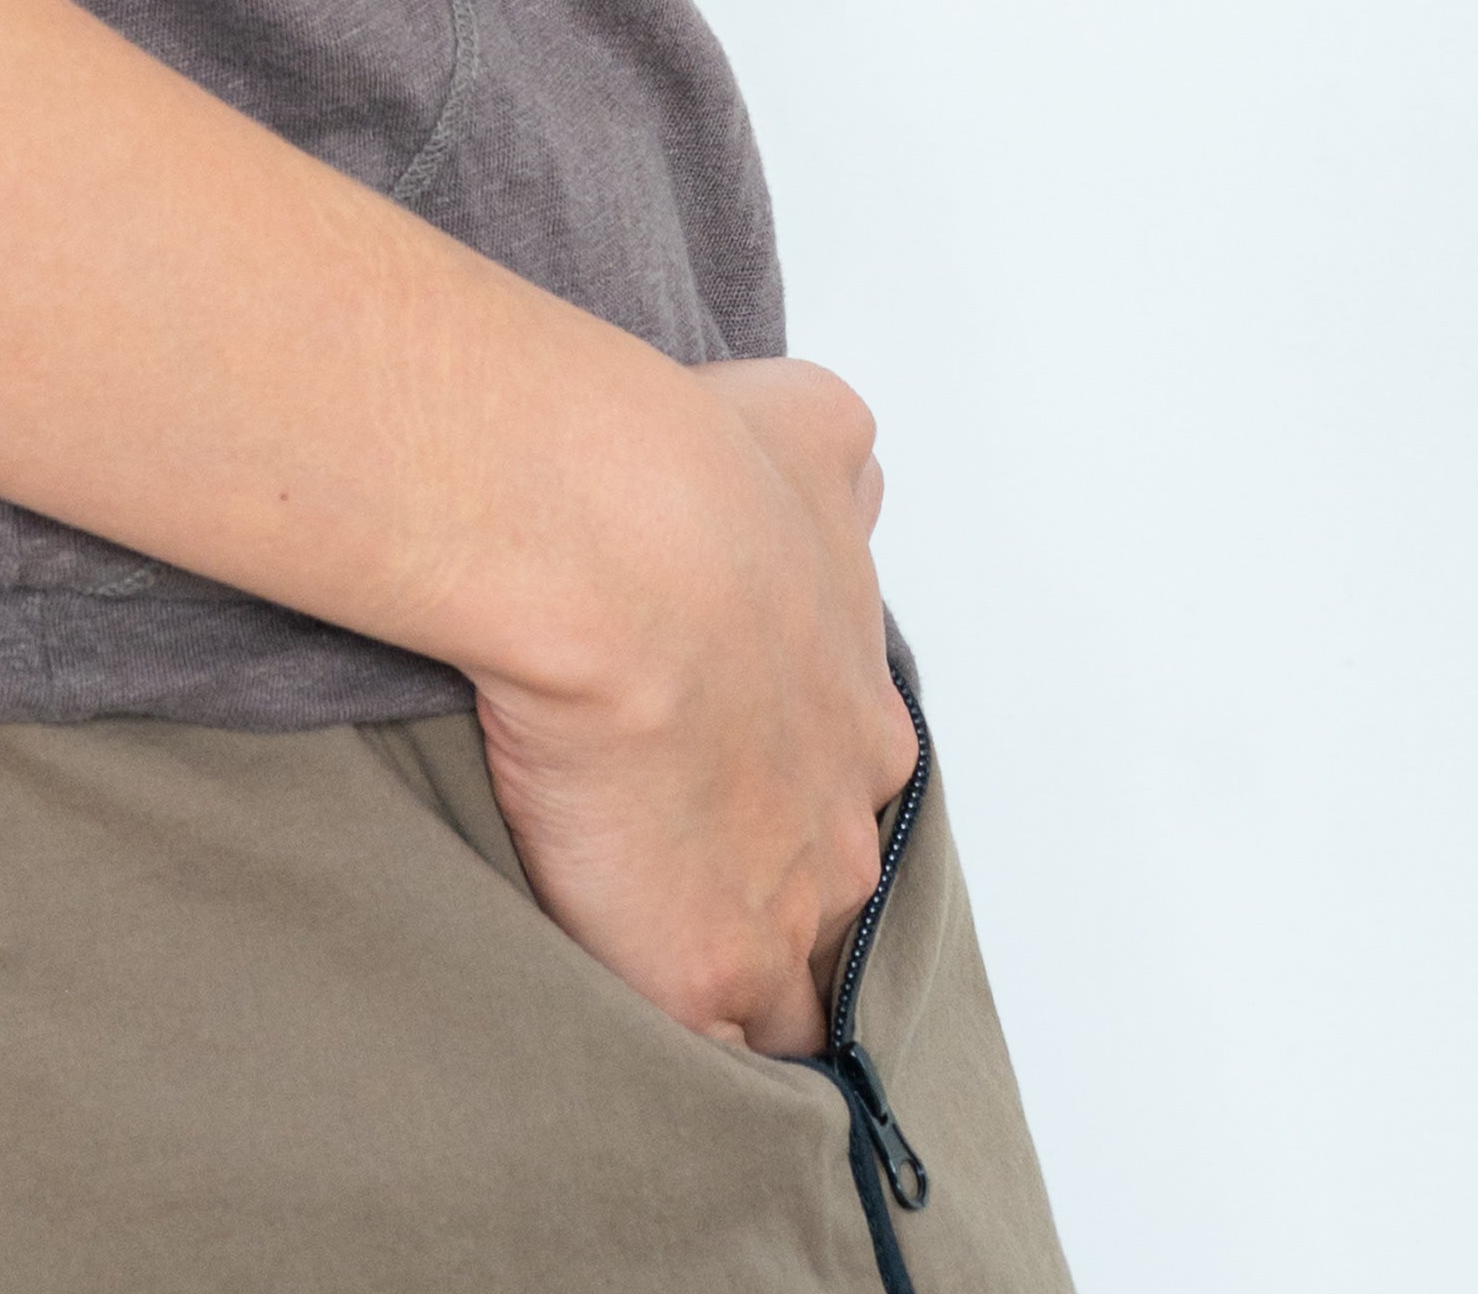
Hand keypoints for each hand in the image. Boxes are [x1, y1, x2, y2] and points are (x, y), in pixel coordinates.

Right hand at [471, 357, 919, 1053]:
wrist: (619, 542)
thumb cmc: (691, 473)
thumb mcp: (806, 429)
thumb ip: (827, 458)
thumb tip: (833, 453)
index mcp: (858, 711)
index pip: (844, 790)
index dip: (790, 795)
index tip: (732, 784)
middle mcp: (845, 818)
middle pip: (831, 897)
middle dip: (776, 895)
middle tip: (687, 875)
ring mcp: (789, 908)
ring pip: (788, 988)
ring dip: (738, 981)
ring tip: (655, 968)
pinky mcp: (705, 973)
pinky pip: (711, 1048)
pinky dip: (681, 1048)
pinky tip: (634, 1037)